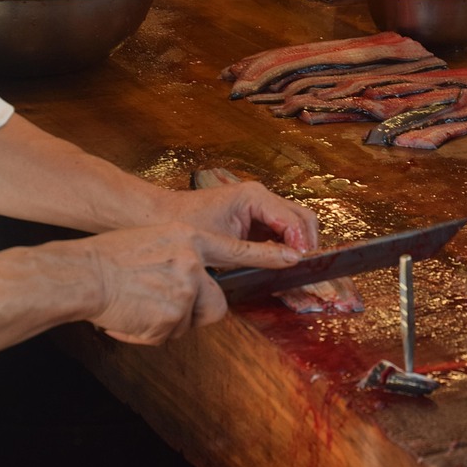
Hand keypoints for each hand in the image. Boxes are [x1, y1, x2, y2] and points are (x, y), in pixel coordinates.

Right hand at [83, 223, 303, 344]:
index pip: (240, 250)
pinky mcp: (173, 314)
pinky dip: (150, 332)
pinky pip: (170, 334)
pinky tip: (133, 315)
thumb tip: (195, 281)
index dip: (269, 256)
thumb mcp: (155, 241)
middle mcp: (194, 261)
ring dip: (169, 321)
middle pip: (217, 303)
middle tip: (161, 303)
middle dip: (195, 311)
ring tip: (140, 305)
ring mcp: (186, 288)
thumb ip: (183, 256)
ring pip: (191, 320)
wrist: (83, 274)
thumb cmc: (111, 258)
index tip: (297, 258)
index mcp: (190, 238)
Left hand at [156, 182, 318, 253]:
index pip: (294, 219)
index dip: (303, 243)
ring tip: (295, 270)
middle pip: (302, 218)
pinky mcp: (253, 219)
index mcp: (255, 197)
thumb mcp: (225, 246)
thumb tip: (293, 261)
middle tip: (305, 269)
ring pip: (294, 224)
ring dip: (298, 245)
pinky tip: (281, 264)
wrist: (158, 217)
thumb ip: (261, 254)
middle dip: (307, 243)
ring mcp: (258, 207)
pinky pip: (279, 231)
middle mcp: (261, 197)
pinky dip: (285, 247)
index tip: (304, 265)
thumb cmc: (184, 225)